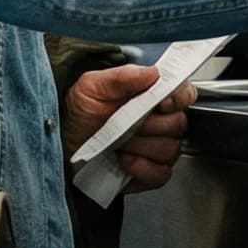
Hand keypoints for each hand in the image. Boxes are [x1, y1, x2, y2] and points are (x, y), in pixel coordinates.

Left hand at [63, 65, 197, 194]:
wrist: (63, 143)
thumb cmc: (79, 113)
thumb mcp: (92, 86)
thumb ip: (121, 77)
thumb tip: (152, 72)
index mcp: (151, 96)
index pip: (184, 94)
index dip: (179, 98)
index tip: (161, 103)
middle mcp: (159, 121)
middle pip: (178, 124)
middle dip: (150, 125)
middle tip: (126, 123)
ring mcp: (156, 148)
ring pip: (170, 150)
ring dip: (142, 147)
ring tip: (119, 142)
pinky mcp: (149, 173)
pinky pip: (161, 174)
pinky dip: (142, 169)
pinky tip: (124, 160)